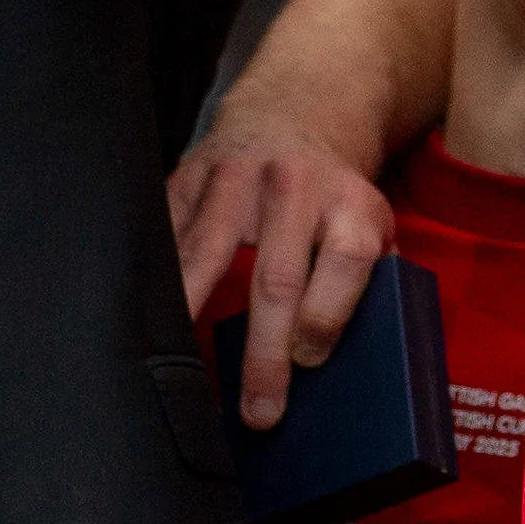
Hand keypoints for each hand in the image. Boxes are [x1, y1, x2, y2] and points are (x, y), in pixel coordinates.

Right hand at [166, 130, 395, 428]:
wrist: (295, 112)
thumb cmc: (334, 194)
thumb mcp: (371, 225)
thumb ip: (372, 282)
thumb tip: (359, 367)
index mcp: (350, 203)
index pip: (347, 261)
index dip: (328, 317)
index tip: (310, 362)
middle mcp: (295, 187)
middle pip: (277, 278)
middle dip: (266, 354)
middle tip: (260, 411)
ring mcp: (236, 180)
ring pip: (207, 258)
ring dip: (197, 324)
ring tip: (187, 378)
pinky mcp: (189, 178)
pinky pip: (166, 239)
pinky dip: (158, 287)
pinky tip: (152, 329)